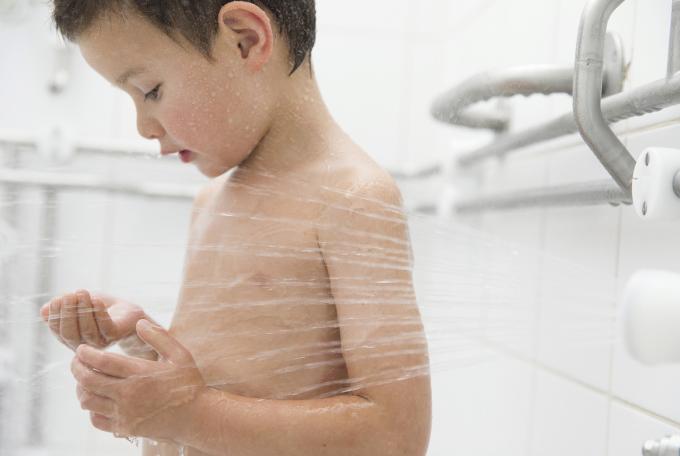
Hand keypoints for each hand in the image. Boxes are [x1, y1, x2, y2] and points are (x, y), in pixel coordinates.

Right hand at [40, 290, 145, 350]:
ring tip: (81, 292)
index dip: (55, 317)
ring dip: (82, 310)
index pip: (59, 332)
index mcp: (73, 339)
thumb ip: (62, 307)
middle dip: (67, 313)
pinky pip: (106, 327)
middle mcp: (86, 345)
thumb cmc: (102, 309)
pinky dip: (99, 313)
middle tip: (67, 295)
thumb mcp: (79, 304)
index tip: (55, 300)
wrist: (129, 313)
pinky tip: (96, 299)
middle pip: (70, 334)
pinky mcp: (116, 335)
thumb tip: (43, 310)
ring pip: (87, 330)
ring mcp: (102, 342)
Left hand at [71, 320, 205, 440]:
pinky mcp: (124, 428)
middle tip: (76, 361)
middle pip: (88, 380)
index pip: (101, 361)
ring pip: (88, 400)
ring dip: (81, 388)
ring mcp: (124, 414)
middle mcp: (128, 394)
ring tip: (85, 379)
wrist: (197, 418)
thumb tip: (139, 322)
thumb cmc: (189, 384)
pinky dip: (91, 409)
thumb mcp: (179, 355)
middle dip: (76, 367)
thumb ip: (159, 336)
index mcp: (140, 373)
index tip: (81, 348)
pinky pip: (96, 420)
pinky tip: (97, 399)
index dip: (85, 353)